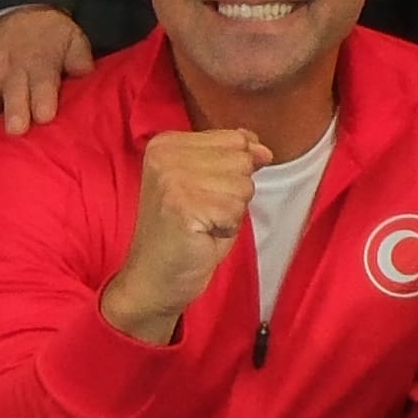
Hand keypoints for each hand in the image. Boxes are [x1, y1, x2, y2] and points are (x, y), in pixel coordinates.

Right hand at [0, 4, 91, 144]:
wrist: (12, 14)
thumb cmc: (48, 35)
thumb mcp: (70, 37)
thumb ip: (79, 58)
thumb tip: (86, 74)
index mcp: (39, 62)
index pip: (42, 80)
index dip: (43, 97)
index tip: (45, 116)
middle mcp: (11, 71)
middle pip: (12, 93)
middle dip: (14, 111)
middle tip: (15, 130)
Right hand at [102, 121, 275, 340]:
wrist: (154, 278)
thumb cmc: (185, 234)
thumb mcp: (211, 185)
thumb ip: (233, 158)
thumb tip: (263, 149)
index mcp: (168, 142)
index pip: (236, 138)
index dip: (234, 172)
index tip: (204, 194)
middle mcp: (165, 154)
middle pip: (242, 160)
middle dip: (234, 192)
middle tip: (203, 212)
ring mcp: (171, 178)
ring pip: (243, 186)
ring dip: (231, 212)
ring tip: (202, 223)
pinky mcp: (181, 205)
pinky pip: (235, 210)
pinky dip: (226, 228)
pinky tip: (202, 235)